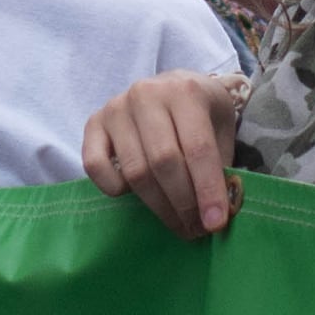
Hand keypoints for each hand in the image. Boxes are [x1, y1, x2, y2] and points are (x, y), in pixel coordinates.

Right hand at [84, 70, 246, 241]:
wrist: (172, 85)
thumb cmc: (201, 112)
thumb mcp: (221, 129)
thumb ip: (221, 165)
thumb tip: (217, 213)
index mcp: (185, 91)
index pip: (197, 148)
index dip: (207, 190)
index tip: (215, 223)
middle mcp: (146, 94)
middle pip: (164, 162)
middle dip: (183, 204)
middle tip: (196, 229)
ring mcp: (116, 108)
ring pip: (135, 170)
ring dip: (158, 206)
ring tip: (177, 223)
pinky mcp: (93, 123)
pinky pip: (95, 166)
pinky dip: (115, 188)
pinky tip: (136, 195)